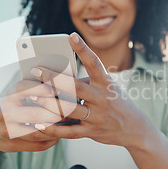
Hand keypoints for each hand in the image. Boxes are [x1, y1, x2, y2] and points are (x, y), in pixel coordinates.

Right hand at [0, 79, 61, 152]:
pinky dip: (51, 141)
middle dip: (57, 113)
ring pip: (38, 132)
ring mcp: (7, 131)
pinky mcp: (12, 146)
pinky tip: (58, 136)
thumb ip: (30, 88)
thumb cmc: (6, 107)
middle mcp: (5, 113)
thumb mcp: (13, 94)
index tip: (58, 89)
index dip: (43, 88)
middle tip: (70, 110)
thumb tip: (57, 79)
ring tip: (67, 123)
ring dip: (56, 129)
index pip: (25, 88)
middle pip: (36, 114)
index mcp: (7, 96)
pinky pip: (37, 145)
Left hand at [29, 32, 151, 146]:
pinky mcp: (92, 132)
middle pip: (75, 87)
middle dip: (54, 78)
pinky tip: (39, 125)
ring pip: (69, 109)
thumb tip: (59, 73)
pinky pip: (69, 131)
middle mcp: (102, 98)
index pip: (94, 63)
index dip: (83, 49)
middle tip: (36, 69)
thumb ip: (86, 81)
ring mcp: (97, 116)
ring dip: (49, 103)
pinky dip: (54, 129)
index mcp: (106, 83)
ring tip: (32, 95)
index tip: (71, 36)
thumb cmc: (115, 102)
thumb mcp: (107, 87)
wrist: (135, 129)